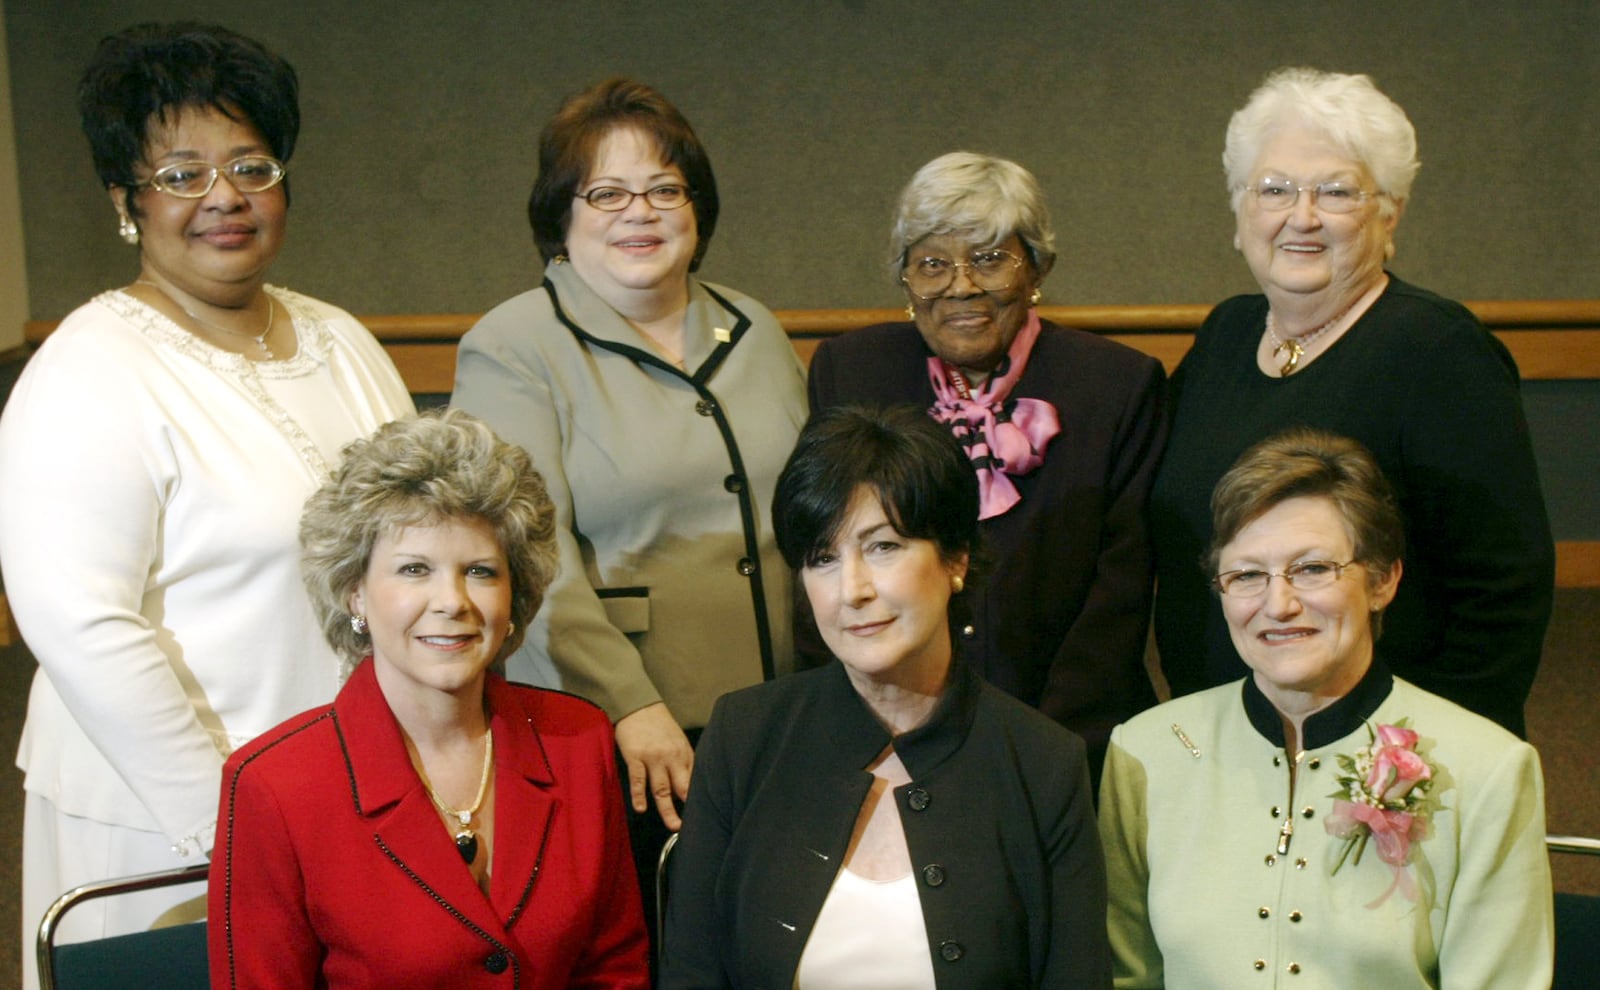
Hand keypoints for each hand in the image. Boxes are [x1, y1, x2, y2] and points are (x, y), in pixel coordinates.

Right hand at [613, 702, 693, 830]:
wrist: (638, 705)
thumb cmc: (658, 724)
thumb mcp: (677, 740)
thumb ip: (682, 762)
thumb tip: (683, 788)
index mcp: (684, 753)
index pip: (694, 780)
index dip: (697, 798)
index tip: (700, 815)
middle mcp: (671, 756)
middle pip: (682, 787)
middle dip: (687, 809)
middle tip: (689, 827)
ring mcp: (653, 757)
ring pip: (662, 788)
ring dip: (668, 809)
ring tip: (673, 826)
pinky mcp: (635, 756)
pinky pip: (638, 780)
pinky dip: (639, 796)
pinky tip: (641, 809)